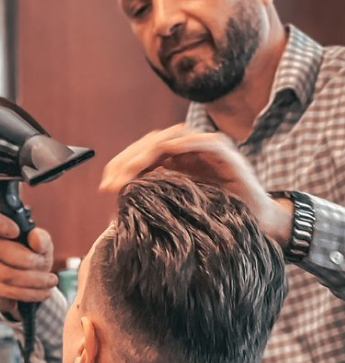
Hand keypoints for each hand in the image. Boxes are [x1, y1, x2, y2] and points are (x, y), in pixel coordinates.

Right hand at [0, 205, 57, 314]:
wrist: (31, 280)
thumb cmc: (32, 255)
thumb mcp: (43, 244)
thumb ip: (41, 238)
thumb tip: (36, 238)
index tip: (16, 231)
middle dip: (27, 259)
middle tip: (43, 263)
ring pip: (4, 276)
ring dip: (32, 281)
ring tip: (49, 281)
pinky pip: (4, 294)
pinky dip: (27, 294)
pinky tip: (38, 292)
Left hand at [100, 124, 292, 246]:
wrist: (256, 223)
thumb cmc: (214, 218)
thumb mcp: (174, 209)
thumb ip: (151, 201)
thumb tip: (114, 210)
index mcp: (174, 161)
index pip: (141, 155)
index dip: (122, 168)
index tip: (106, 187)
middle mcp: (187, 151)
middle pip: (150, 144)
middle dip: (128, 161)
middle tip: (114, 181)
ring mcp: (205, 148)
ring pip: (169, 139)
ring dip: (147, 153)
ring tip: (131, 171)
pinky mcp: (224, 152)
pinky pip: (200, 142)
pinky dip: (182, 145)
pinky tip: (165, 154)